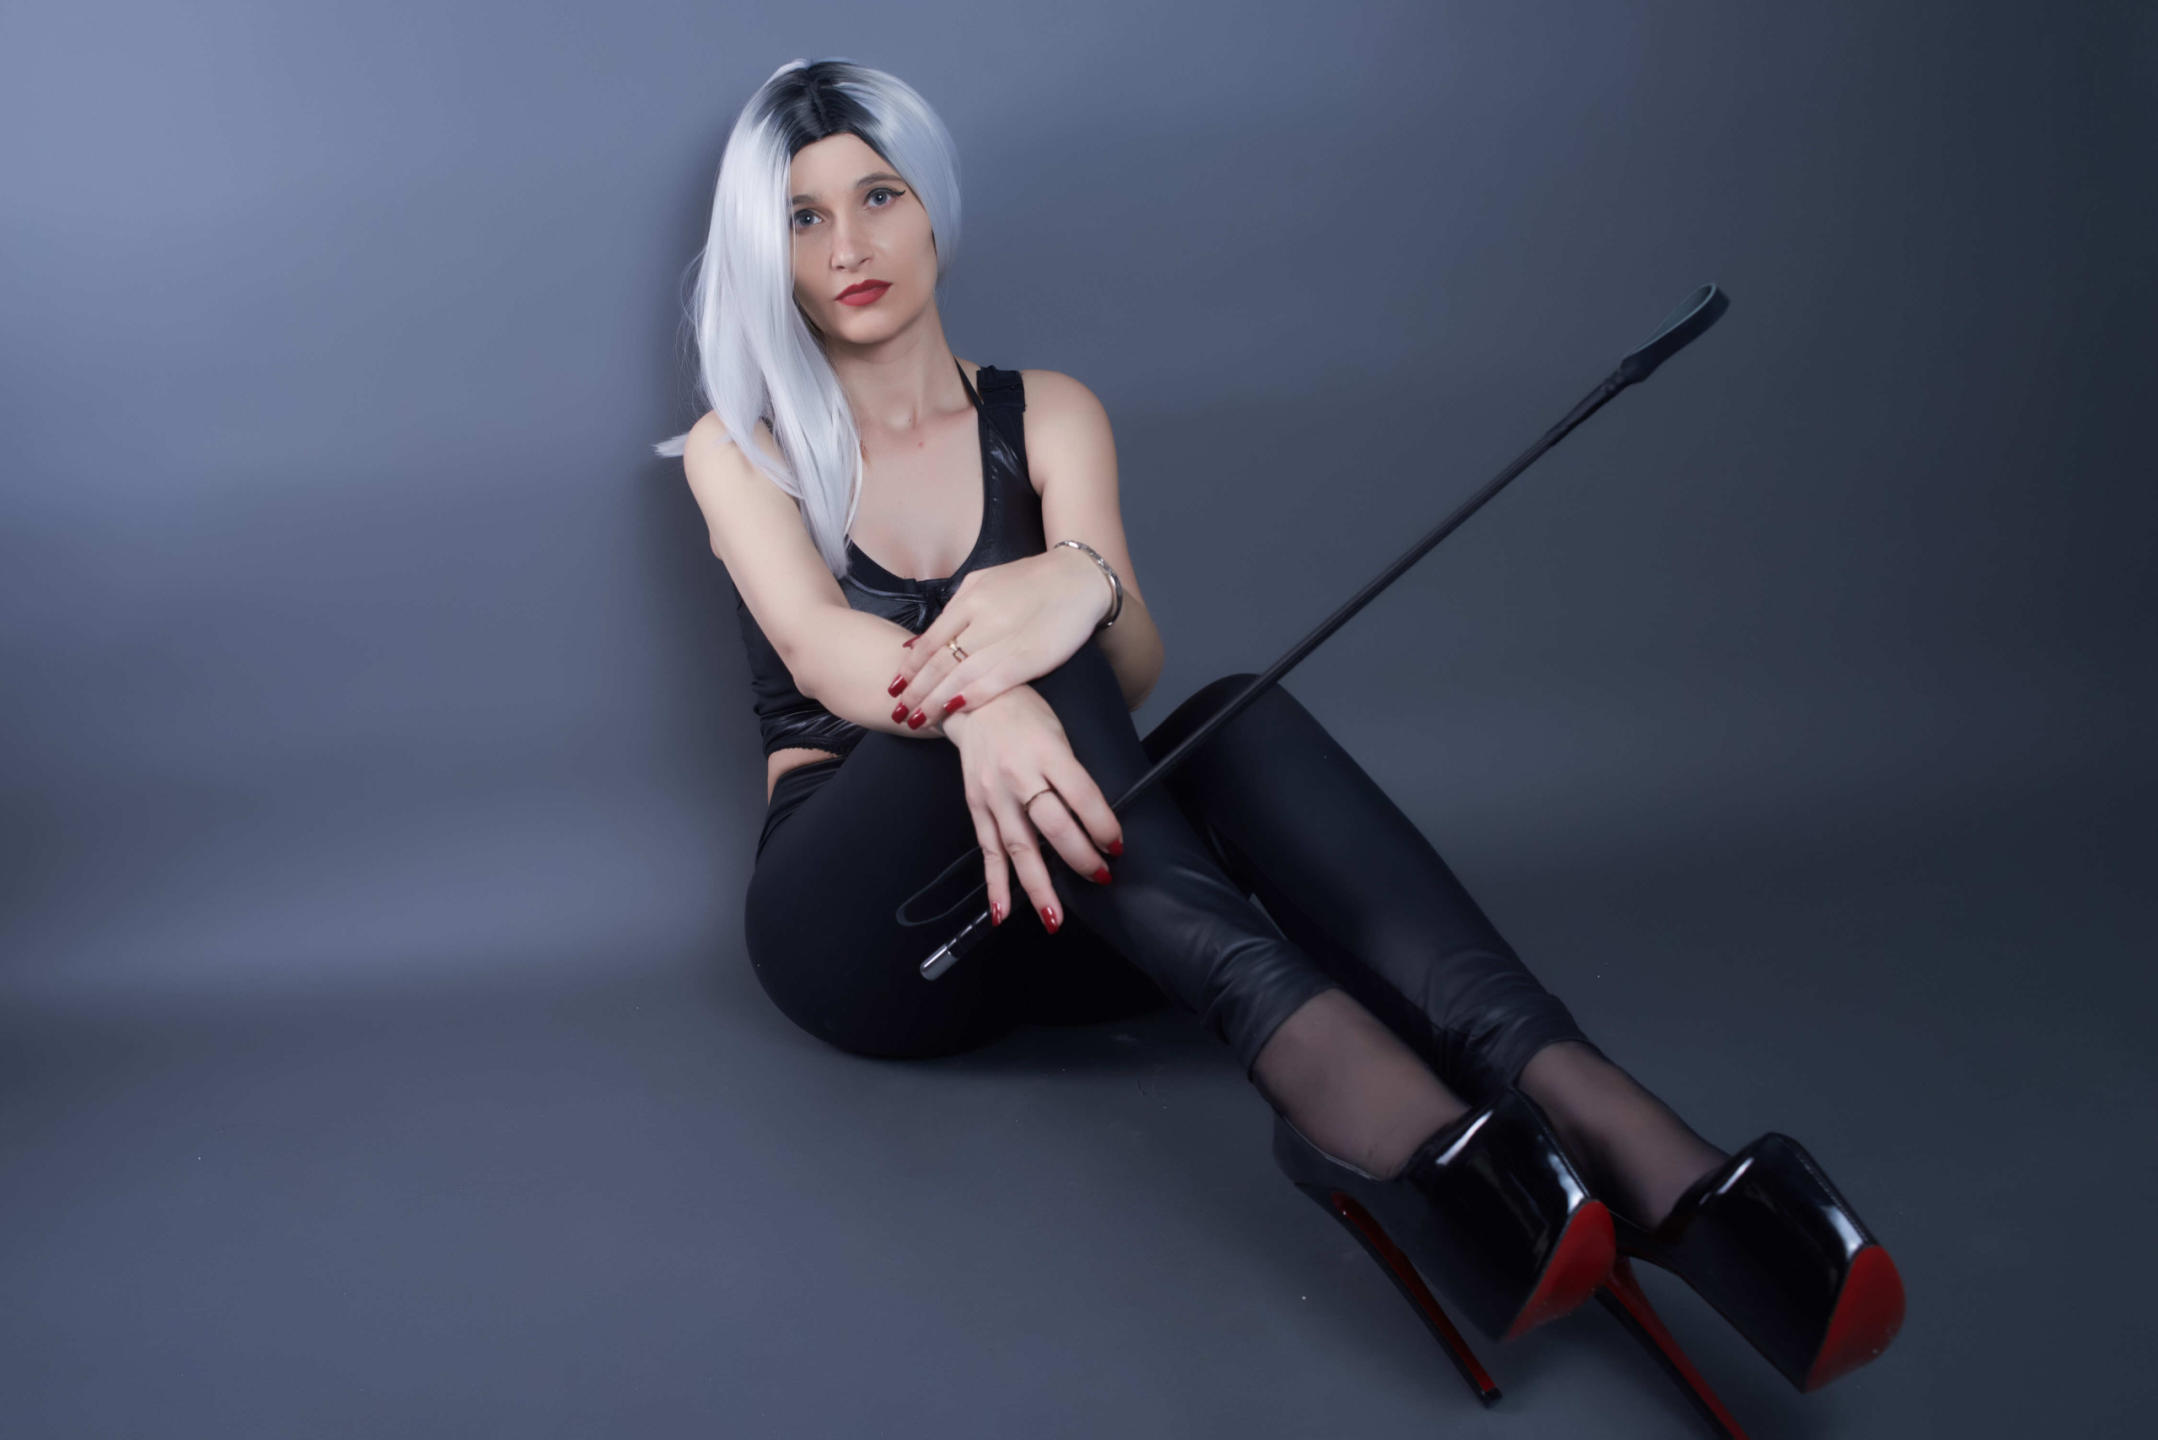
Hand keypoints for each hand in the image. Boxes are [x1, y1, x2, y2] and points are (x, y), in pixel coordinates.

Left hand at [883, 547, 1109, 731]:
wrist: (1079, 578)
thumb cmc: (1030, 582)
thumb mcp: (985, 582)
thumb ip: (954, 610)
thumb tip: (920, 641)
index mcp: (970, 599)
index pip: (930, 641)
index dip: (909, 668)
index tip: (894, 688)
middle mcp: (984, 618)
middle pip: (939, 661)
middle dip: (916, 690)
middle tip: (899, 712)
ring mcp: (1007, 638)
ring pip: (961, 675)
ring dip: (936, 700)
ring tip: (917, 719)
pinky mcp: (1031, 656)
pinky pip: (994, 681)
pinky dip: (971, 698)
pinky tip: (954, 711)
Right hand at [941, 684, 1124, 933]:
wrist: (972, 702)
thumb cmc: (1026, 715)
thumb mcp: (1058, 733)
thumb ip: (1071, 775)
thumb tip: (1092, 821)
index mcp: (1046, 751)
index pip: (1080, 795)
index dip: (1101, 824)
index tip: (1116, 846)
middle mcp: (1018, 775)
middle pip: (1051, 826)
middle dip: (1079, 857)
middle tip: (1100, 876)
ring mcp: (993, 794)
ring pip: (1018, 848)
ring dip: (1037, 886)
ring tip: (1054, 917)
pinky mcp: (976, 807)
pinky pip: (988, 850)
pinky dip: (995, 884)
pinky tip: (1002, 912)